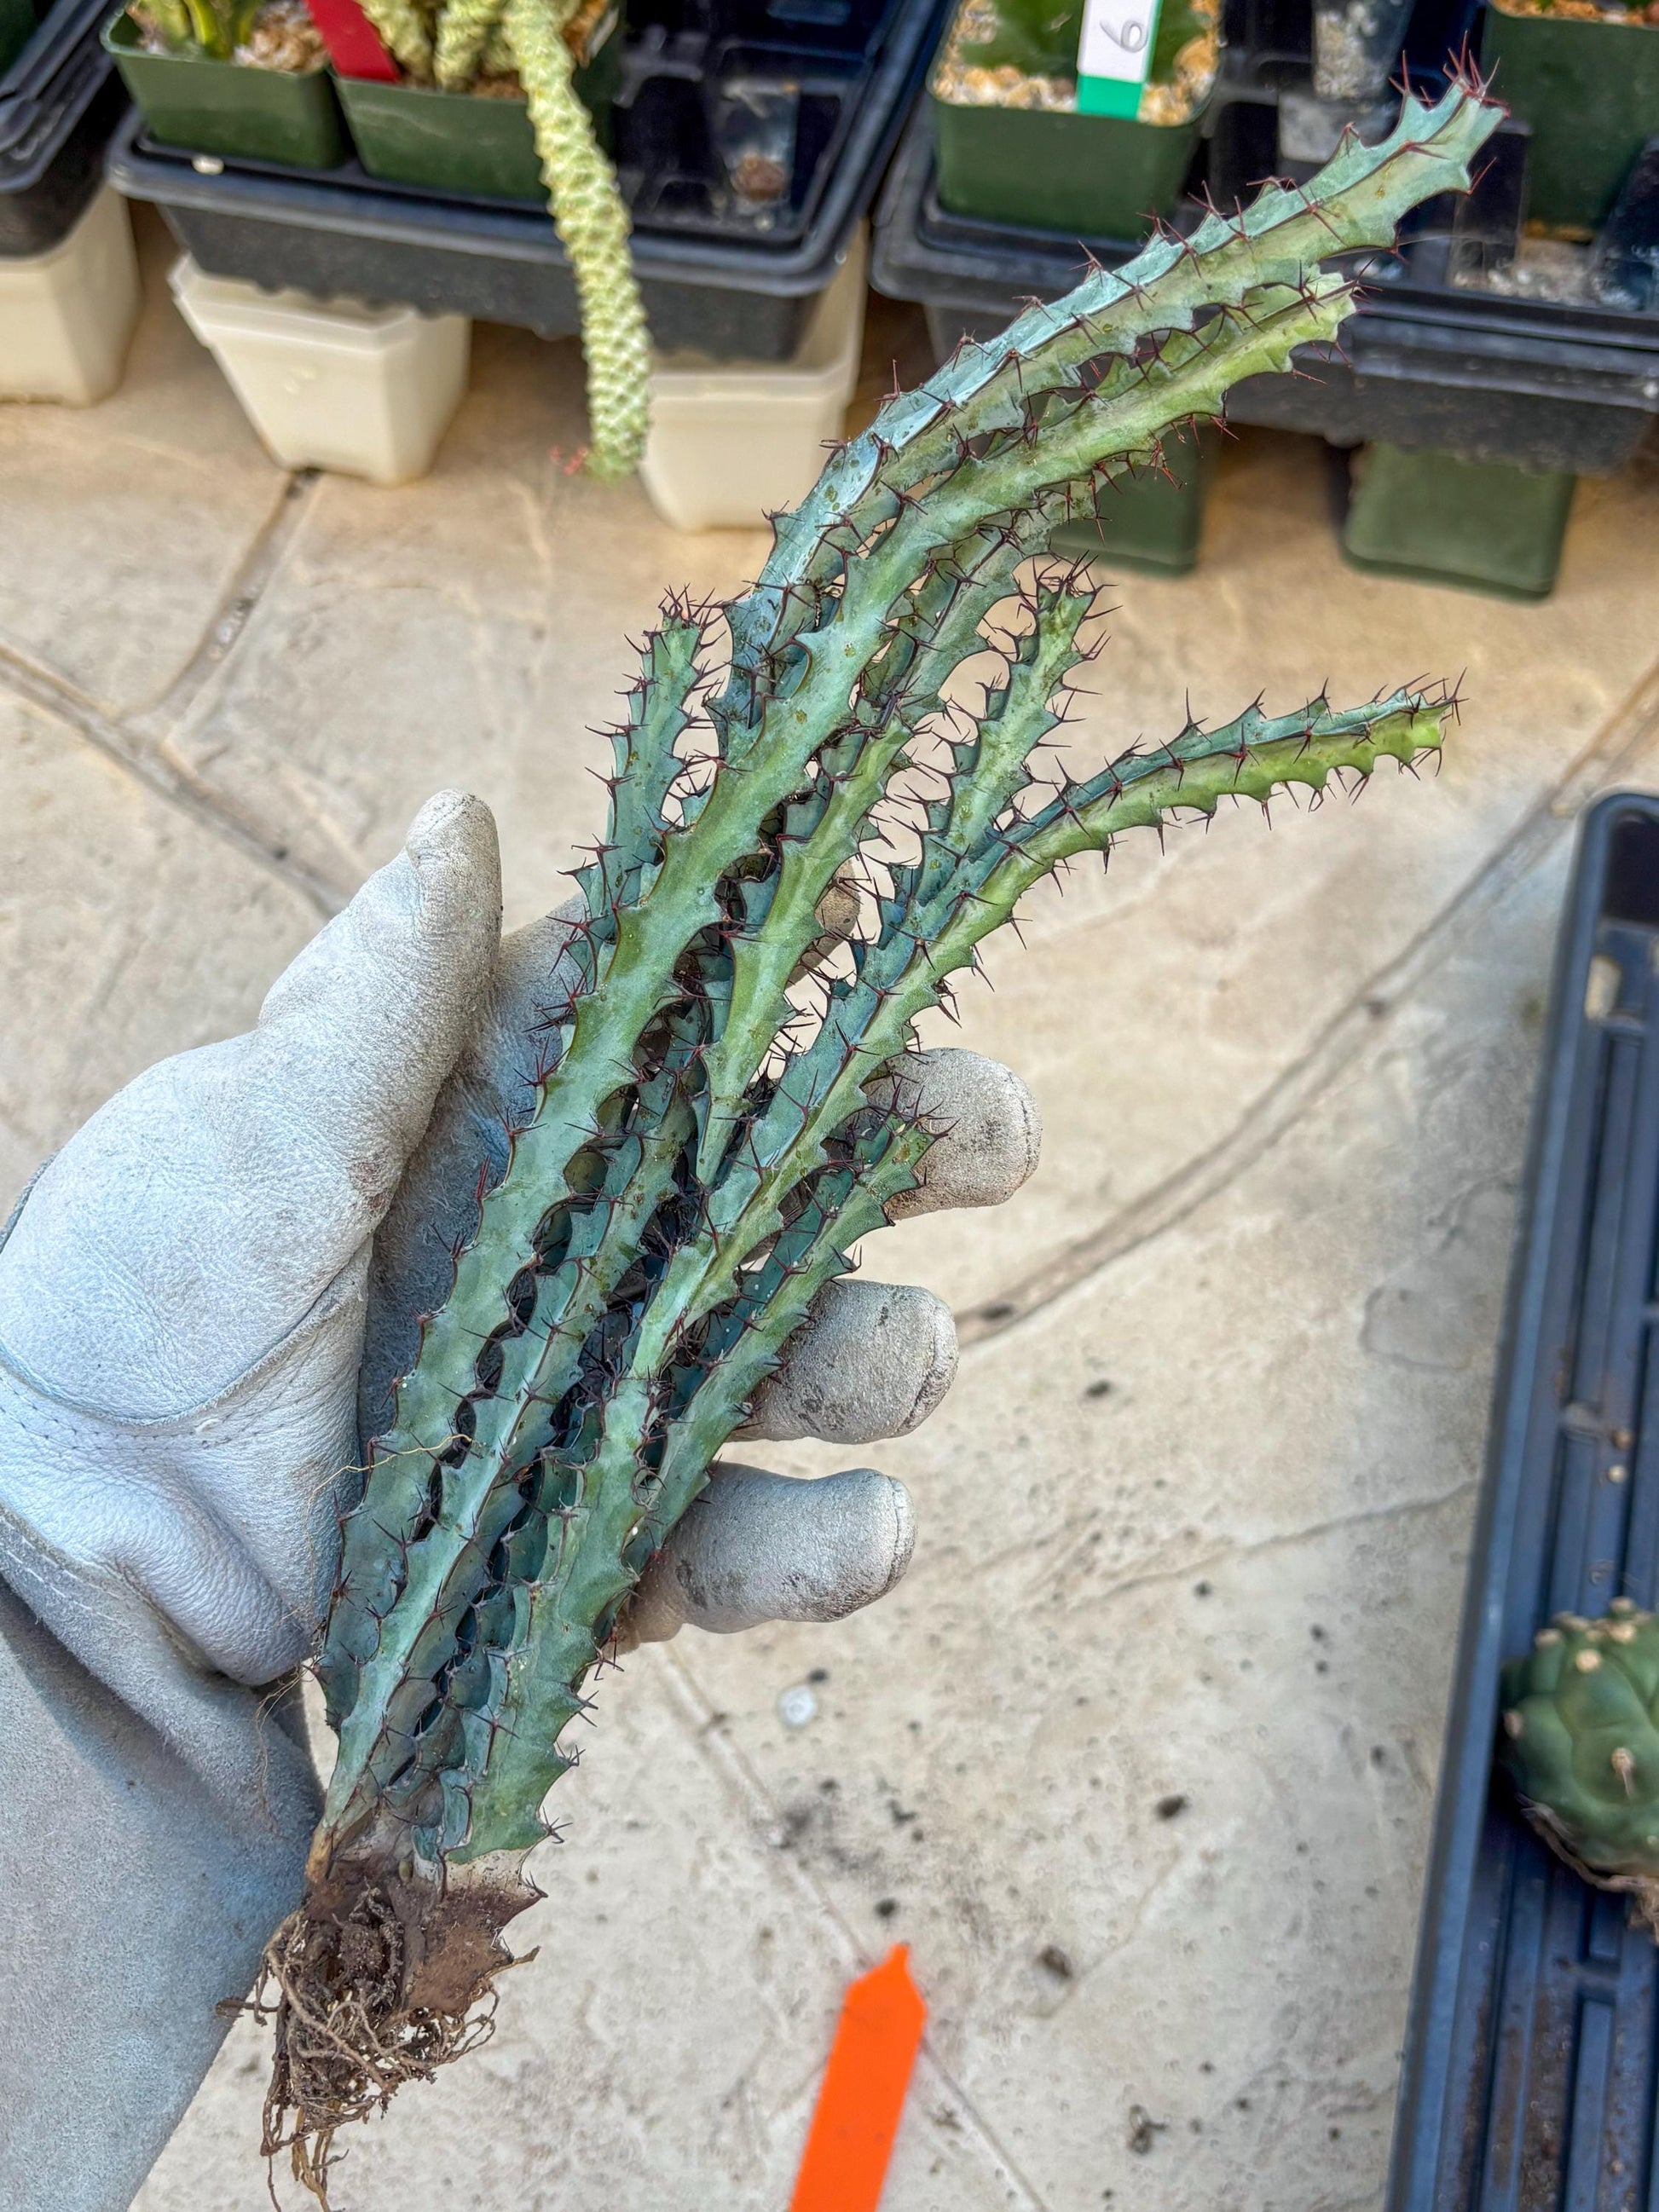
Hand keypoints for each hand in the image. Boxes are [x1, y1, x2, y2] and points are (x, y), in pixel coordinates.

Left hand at [0, 792, 1040, 1691]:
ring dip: (881, 1350)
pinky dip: (825, 1544)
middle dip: (907, 1145)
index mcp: (486, 1120)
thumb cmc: (125, 1323)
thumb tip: (464, 807)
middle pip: (780, 1178)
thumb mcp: (243, 1133)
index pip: (670, 1014)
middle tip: (988, 1136)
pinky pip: (744, 1546)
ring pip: (800, 1357)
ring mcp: (594, 1406)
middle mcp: (566, 1249)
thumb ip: (383, 997)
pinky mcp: (600, 1559)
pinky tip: (875, 1524)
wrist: (62, 1590)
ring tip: (901, 1358)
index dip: (781, 963)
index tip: (870, 920)